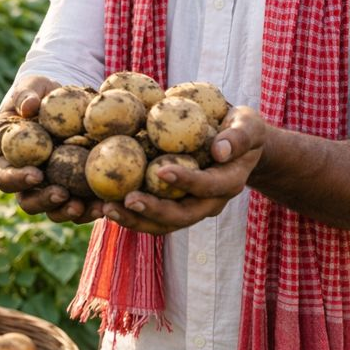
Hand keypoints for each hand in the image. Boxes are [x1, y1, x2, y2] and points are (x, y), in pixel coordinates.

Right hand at [0, 74, 106, 225]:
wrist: (61, 100)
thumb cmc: (39, 91)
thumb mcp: (32, 87)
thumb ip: (26, 94)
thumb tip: (29, 106)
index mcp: (6, 159)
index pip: (6, 177)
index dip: (18, 179)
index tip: (36, 174)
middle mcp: (24, 179)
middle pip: (29, 201)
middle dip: (45, 201)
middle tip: (63, 195)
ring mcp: (48, 186)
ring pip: (56, 209)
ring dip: (72, 212)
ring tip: (92, 207)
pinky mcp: (72, 187)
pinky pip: (80, 203)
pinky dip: (93, 206)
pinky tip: (109, 204)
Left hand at [101, 105, 267, 234]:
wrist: (239, 146)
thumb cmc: (243, 129)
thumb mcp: (248, 125)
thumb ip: (239, 137)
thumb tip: (220, 150)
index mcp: (229, 182)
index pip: (208, 186)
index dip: (187, 181)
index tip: (162, 171)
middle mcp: (210, 202)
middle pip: (182, 215)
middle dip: (154, 211)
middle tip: (127, 200)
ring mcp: (191, 207)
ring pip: (162, 224)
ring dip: (134, 219)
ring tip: (105, 208)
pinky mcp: (174, 205)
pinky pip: (150, 216)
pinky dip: (128, 213)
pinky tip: (101, 205)